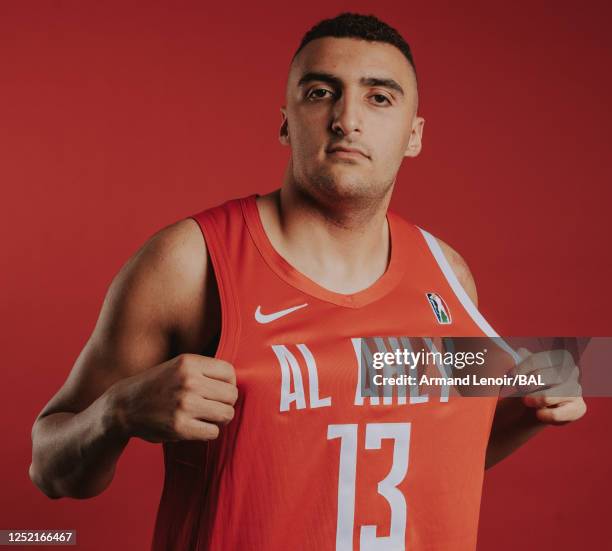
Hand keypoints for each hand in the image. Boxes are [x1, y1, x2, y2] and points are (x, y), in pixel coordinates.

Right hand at [109, 353, 237, 441]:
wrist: (123, 406)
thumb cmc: (157, 386)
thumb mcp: (178, 366)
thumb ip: (205, 370)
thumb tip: (238, 382)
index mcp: (189, 362)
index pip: (230, 372)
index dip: (229, 383)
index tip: (219, 390)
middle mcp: (188, 381)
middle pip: (232, 395)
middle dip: (226, 403)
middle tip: (213, 406)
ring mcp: (184, 404)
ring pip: (226, 414)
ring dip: (219, 418)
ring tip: (206, 416)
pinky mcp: (180, 426)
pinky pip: (213, 432)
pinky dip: (208, 432)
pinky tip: (196, 427)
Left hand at [512, 347, 586, 424]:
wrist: (539, 404)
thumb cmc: (532, 381)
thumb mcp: (526, 367)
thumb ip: (521, 358)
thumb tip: (519, 352)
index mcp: (561, 356)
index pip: (535, 360)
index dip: (519, 370)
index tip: (509, 376)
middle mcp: (572, 370)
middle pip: (541, 377)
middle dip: (525, 385)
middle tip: (519, 389)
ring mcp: (577, 389)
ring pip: (548, 396)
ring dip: (533, 400)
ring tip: (526, 401)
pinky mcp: (579, 407)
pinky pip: (558, 413)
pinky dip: (545, 414)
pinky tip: (539, 413)